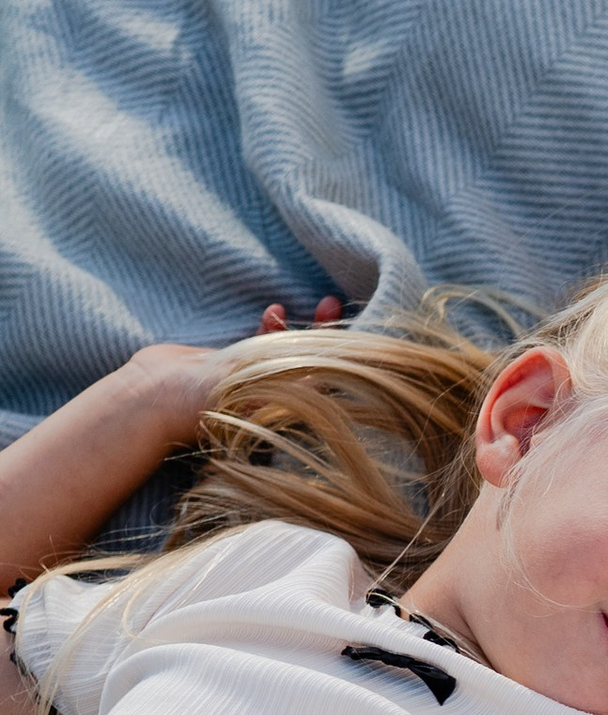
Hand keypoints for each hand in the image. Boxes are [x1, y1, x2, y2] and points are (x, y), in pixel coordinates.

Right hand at [124, 294, 343, 440]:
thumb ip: (290, 380)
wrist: (150, 396)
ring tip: (322, 303)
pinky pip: (262, 345)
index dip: (342, 356)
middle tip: (333, 304)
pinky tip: (275, 310)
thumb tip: (333, 373)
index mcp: (281, 412)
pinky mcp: (232, 367)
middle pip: (310, 364)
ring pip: (288, 350)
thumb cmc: (202, 402)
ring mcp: (252, 381)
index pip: (324, 383)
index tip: (350, 330)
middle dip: (326, 335)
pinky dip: (271, 328)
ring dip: (303, 327)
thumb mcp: (251, 390)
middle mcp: (271, 398)